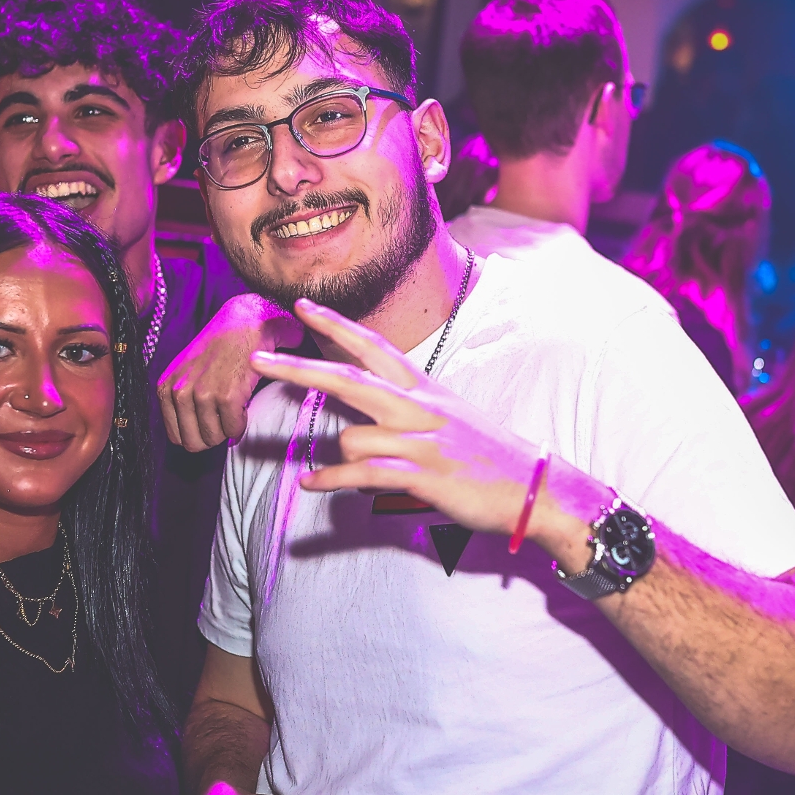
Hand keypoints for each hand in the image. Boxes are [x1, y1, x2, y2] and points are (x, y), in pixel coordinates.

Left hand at [158, 293, 303, 451]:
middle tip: (224, 416)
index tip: (211, 419)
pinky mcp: (226, 395)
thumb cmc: (221, 347)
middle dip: (212, 435)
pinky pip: (233, 429)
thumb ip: (184, 402)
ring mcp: (202, 394)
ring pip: (214, 438)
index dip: (197, 433)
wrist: (246, 321)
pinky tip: (244, 403)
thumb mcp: (188, 372)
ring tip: (234, 405)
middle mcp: (179, 391)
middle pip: (193, 443)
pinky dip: (242, 422)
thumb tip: (196, 439)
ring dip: (228, 427)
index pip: (175, 436)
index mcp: (166, 388)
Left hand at [248, 299, 609, 568]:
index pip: (373, 347)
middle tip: (256, 358)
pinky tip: (310, 483)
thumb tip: (367, 427)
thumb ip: (409, 416)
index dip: (336, 326)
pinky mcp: (424, 475)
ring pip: (352, 436)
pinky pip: (364, 473)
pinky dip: (332, 480)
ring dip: (338, 459)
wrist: (539, 488)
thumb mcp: (451, 423)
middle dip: (298, 368)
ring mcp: (422, 441)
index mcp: (426, 391)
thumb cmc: (492, 460)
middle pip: (349, 380)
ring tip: (340, 477)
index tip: (302, 305)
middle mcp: (420, 409)